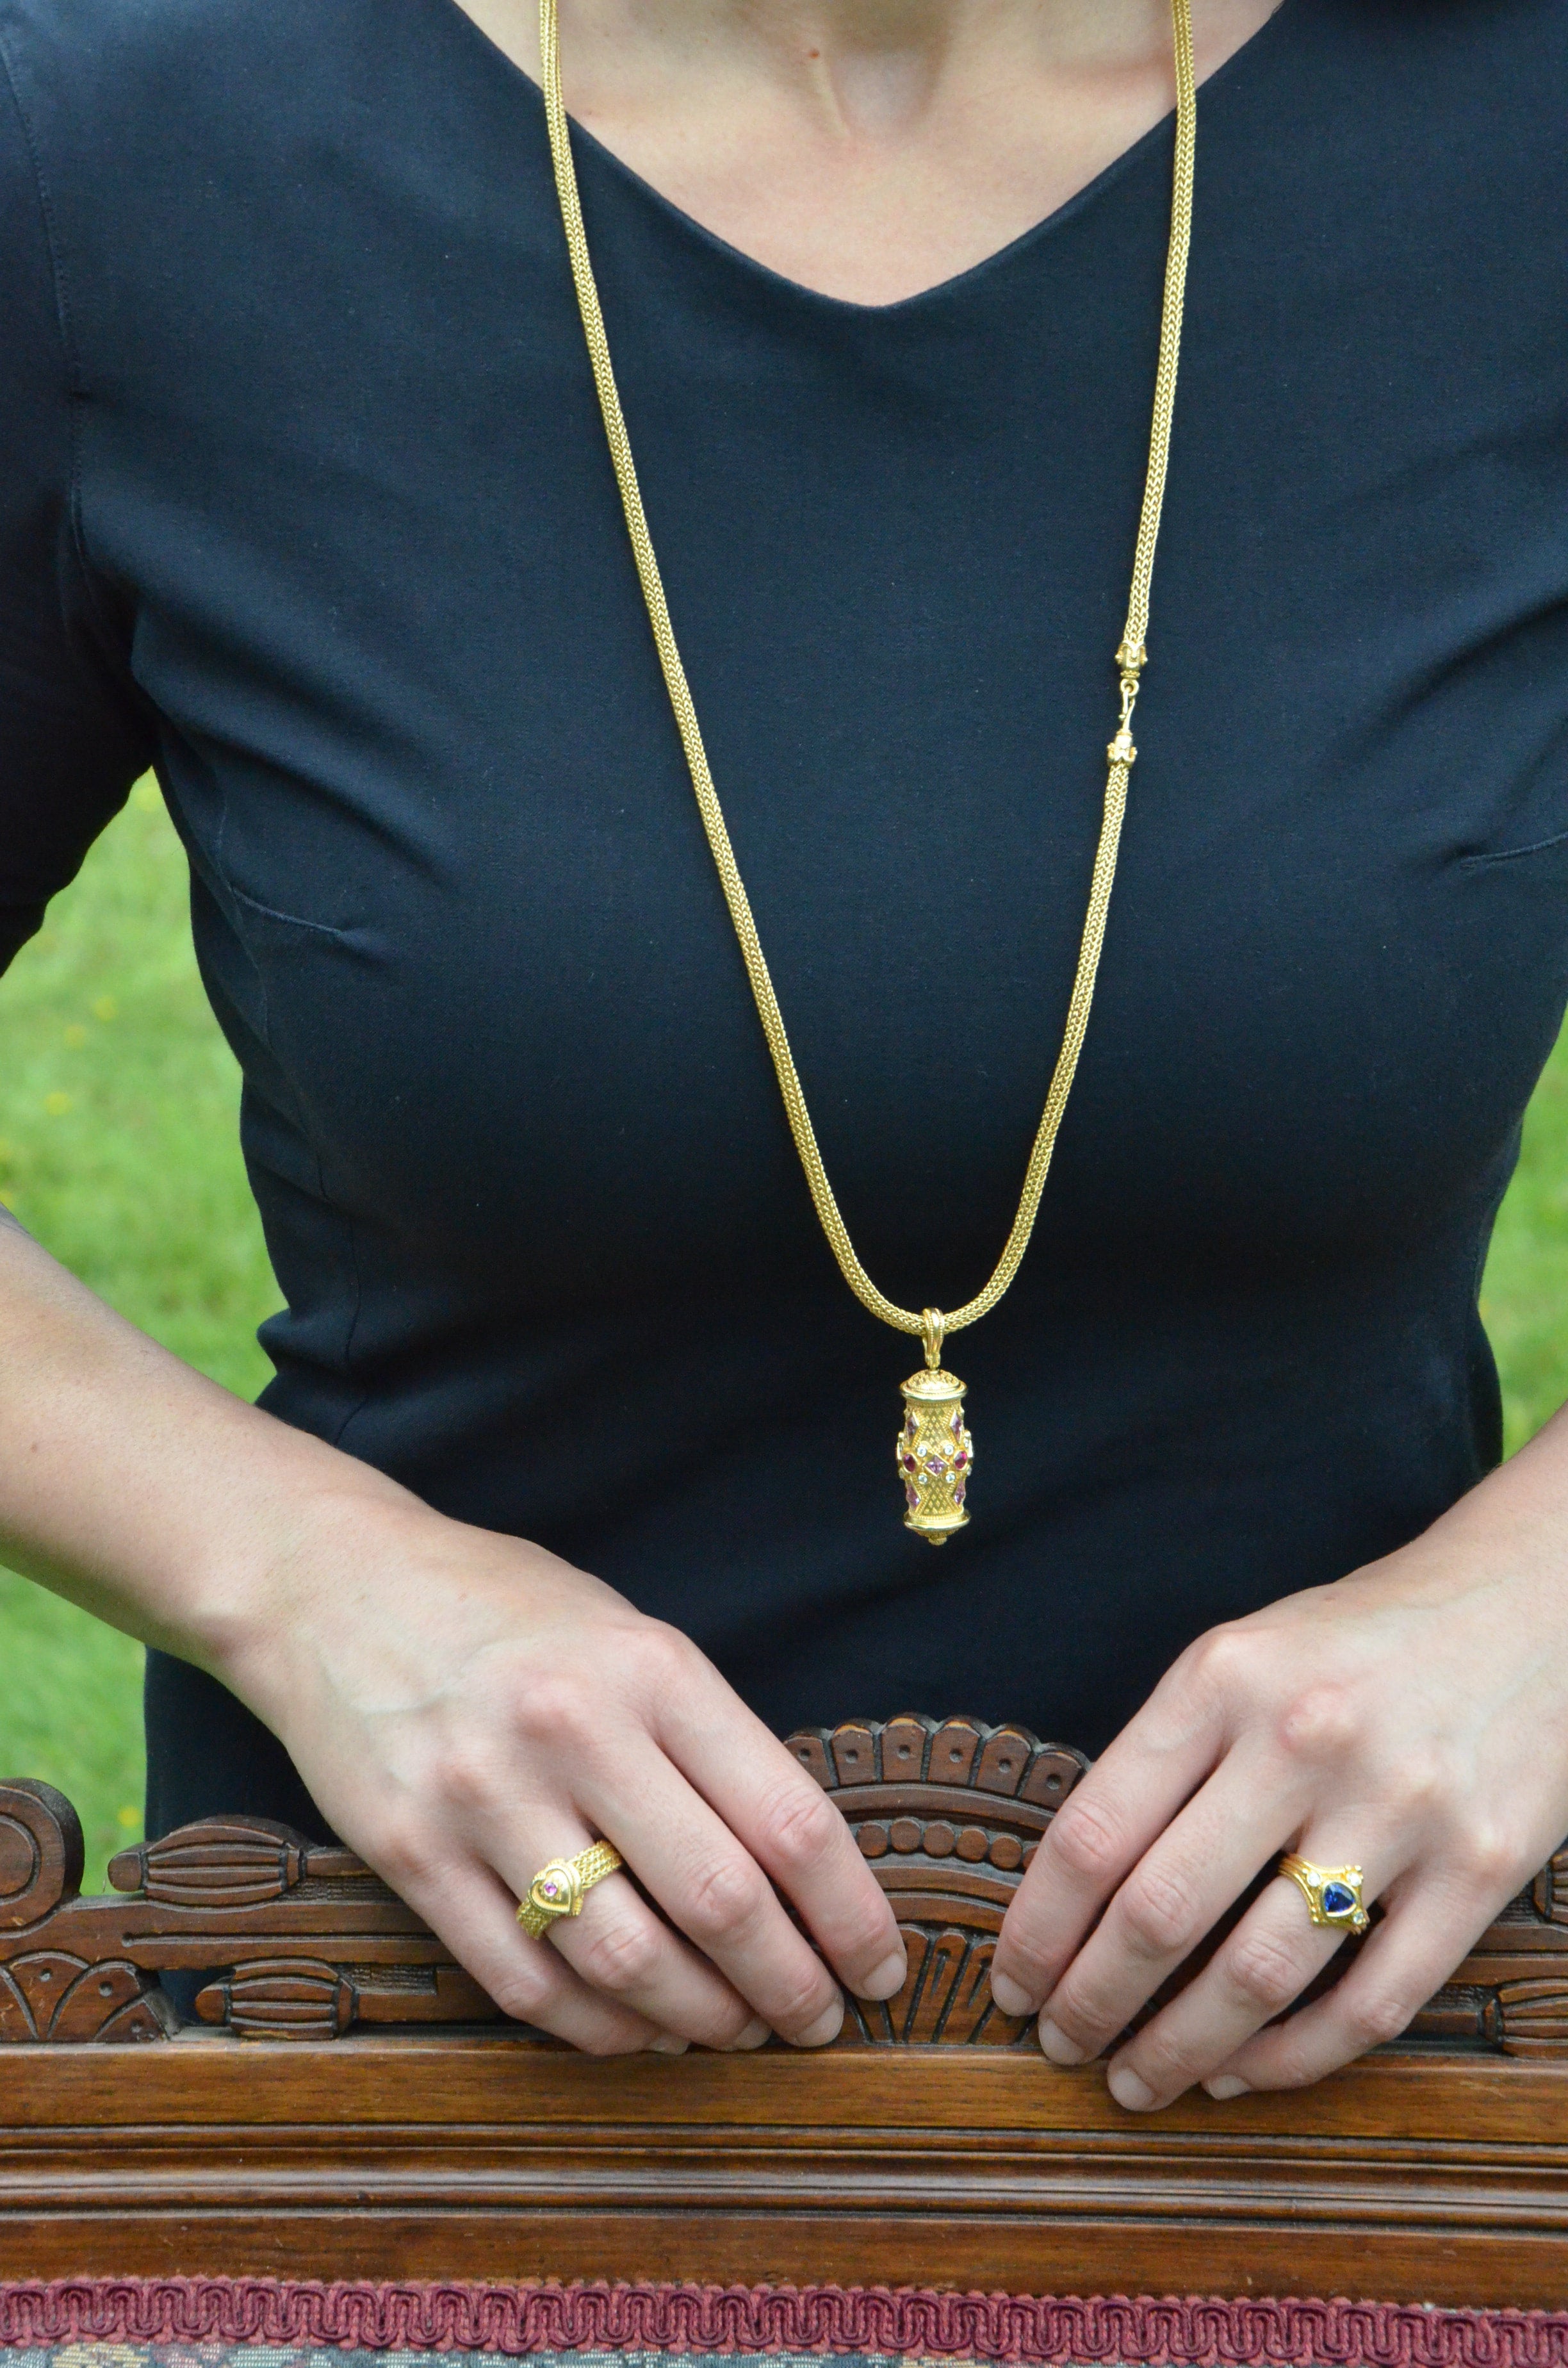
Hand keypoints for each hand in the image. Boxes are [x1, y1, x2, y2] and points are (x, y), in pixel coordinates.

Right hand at [231, 1499, 906, 2054]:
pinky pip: (523, 1982)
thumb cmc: (509, 1611)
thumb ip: (706, 1740)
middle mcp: (572, 1732)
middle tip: (818, 2023)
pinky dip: (597, 2028)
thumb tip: (797, 1871)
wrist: (337, 1586)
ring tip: (733, 2030)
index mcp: (650, 1669)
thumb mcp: (631, 1635)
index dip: (852, 1916)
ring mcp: (482, 1798)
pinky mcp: (409, 1855)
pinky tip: (636, 2029)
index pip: (788, 1821)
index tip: (880, 1969)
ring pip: (624, 1962)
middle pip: (719, 1903)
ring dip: (699, 2021)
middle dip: (790, 1987)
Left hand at [989, 1427, 1567, 2107]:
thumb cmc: (1354, 1644)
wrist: (1526, 1605)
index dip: (1037, 1928)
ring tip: (1135, 2082)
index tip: (1010, 1983)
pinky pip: (1372, 2002)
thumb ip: (1165, 1754)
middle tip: (1058, 2046)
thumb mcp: (1240, 1656)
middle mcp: (1303, 1740)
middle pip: (1160, 1913)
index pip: (1093, 1831)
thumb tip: (1076, 1889)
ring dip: (1180, 2050)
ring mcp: (1399, 1808)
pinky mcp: (1480, 1868)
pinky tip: (1240, 2073)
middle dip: (1090, 2003)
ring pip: (1258, 1975)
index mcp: (1223, 1680)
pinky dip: (1293, 2058)